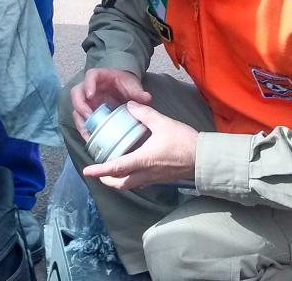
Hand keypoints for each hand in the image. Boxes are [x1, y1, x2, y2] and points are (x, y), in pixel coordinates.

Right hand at [71, 68, 152, 137]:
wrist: (125, 89)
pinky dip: (84, 128)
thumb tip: (146, 97)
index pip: (91, 76)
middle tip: (89, 116)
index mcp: (101, 76)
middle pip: (77, 92)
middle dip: (80, 105)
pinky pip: (81, 119)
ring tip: (88, 131)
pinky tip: (90, 137)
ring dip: (80, 120)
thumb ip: (138, 91)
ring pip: (76, 108)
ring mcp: (88, 100)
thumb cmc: (126, 84)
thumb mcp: (133, 85)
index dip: (88, 85)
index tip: (90, 95)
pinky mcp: (89, 111)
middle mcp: (90, 87)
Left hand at [82, 101, 197, 189]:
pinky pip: (141, 182)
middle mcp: (145, 173)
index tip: (87, 171)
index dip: (99, 170)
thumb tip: (129, 105)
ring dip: (118, 181)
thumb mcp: (163, 123)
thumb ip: (144, 113)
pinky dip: (131, 178)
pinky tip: (132, 168)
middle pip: (120, 184)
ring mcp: (153, 178)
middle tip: (97, 173)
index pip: (116, 168)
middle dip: (106, 181)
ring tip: (111, 172)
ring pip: (130, 185)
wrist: (204, 158)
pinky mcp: (160, 178)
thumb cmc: (184, 142)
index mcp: (142, 160)